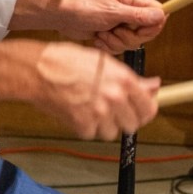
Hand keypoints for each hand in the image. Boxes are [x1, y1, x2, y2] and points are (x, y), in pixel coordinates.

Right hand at [28, 42, 161, 139]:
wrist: (38, 69)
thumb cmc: (66, 60)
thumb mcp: (104, 62)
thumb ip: (131, 79)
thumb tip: (154, 86)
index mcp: (124, 80)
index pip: (148, 108)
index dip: (145, 112)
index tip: (140, 112)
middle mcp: (115, 97)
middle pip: (132, 125)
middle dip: (123, 120)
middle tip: (111, 110)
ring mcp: (99, 113)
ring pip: (111, 132)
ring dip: (103, 124)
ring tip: (89, 107)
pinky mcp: (82, 125)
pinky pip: (90, 133)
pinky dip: (84, 126)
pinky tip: (76, 110)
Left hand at [58, 0, 166, 52]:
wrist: (66, 18)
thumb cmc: (86, 9)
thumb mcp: (113, 12)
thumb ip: (137, 15)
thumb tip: (161, 15)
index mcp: (134, 1)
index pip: (158, 14)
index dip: (153, 26)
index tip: (140, 31)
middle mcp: (131, 13)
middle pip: (147, 33)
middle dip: (130, 38)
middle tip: (115, 31)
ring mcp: (123, 25)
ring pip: (133, 43)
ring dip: (116, 42)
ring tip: (103, 33)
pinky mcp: (115, 36)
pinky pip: (121, 48)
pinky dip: (109, 46)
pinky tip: (99, 38)